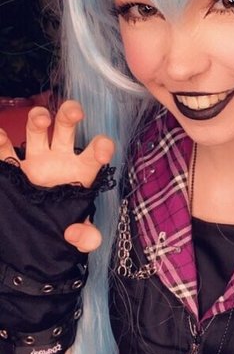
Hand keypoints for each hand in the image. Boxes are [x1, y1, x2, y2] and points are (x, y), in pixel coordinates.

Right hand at [0, 100, 114, 253]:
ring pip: (37, 129)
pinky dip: (0, 139)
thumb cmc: (63, 231)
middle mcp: (58, 160)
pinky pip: (4, 149)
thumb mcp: (79, 239)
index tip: (103, 150)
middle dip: (70, 114)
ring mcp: (34, 161)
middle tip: (75, 112)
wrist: (35, 241)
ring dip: (38, 117)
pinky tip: (0, 135)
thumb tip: (76, 234)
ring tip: (41, 118)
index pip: (95, 153)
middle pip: (66, 128)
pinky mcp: (11, 169)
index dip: (101, 147)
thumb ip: (86, 238)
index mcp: (80, 173)